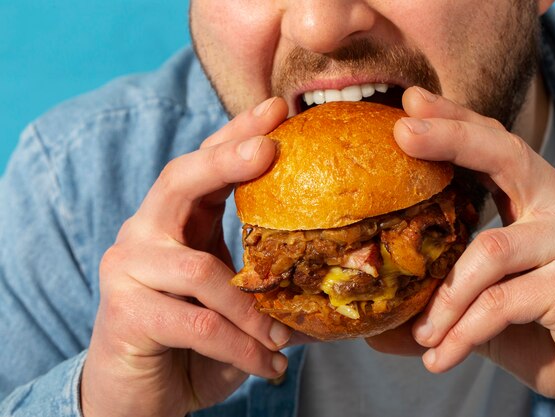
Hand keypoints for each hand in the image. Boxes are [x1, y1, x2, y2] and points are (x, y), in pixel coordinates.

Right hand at [82, 97, 293, 416]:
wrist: (142, 394)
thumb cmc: (194, 342)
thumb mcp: (234, 299)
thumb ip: (265, 275)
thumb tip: (333, 267)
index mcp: (176, 221)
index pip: (204, 164)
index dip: (236, 134)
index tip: (276, 108)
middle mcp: (144, 232)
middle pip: (179, 179)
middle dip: (227, 159)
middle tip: (270, 148)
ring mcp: (127, 268)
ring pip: (199, 270)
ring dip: (253, 308)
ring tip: (284, 339)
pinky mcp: (124, 312)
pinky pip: (198, 323)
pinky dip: (241, 346)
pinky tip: (269, 366)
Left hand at [367, 87, 554, 416]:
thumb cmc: (547, 329)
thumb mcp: (490, 303)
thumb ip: (444, 297)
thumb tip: (377, 322)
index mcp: (542, 201)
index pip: (496, 147)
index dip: (454, 121)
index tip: (411, 102)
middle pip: (505, 154)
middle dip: (449, 137)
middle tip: (402, 130)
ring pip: (489, 251)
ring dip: (444, 299)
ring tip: (420, 335)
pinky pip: (501, 302)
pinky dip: (462, 332)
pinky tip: (440, 357)